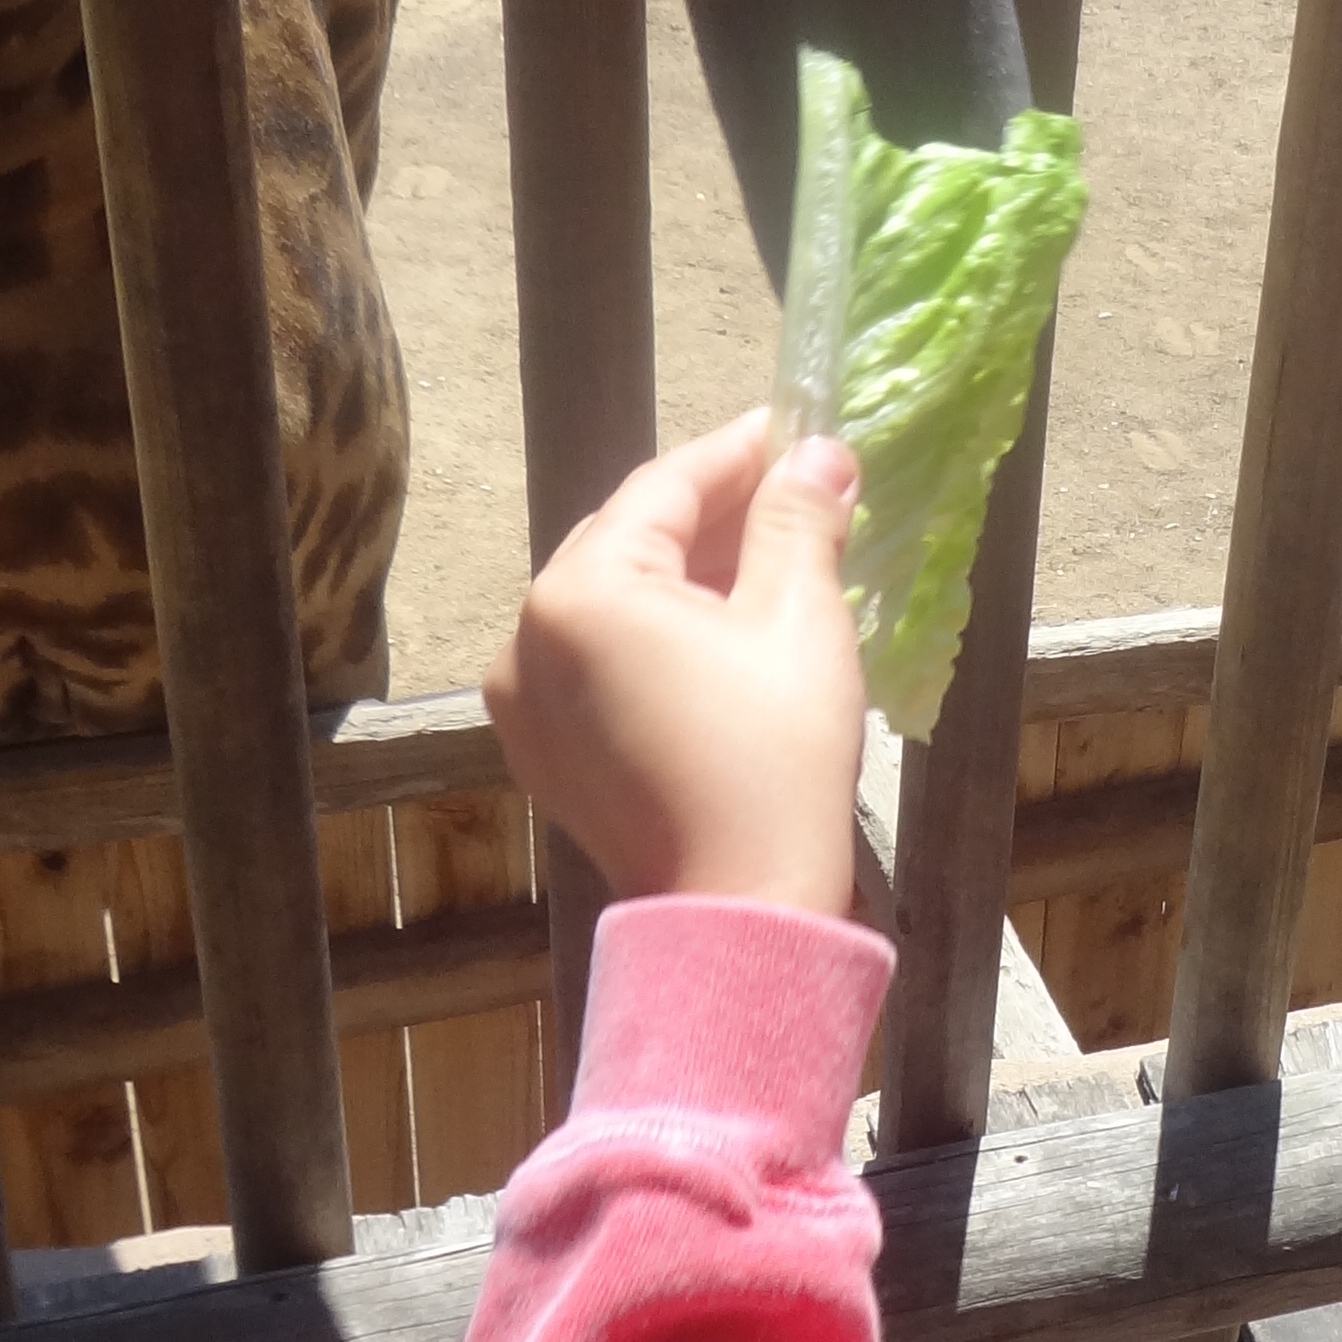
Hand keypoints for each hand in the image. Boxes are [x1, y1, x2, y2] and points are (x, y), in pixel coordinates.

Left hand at [486, 410, 866, 918]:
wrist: (739, 911)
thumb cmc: (772, 760)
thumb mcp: (800, 622)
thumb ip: (797, 522)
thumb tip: (818, 454)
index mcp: (579, 592)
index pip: (662, 489)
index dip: (736, 454)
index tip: (793, 429)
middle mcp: (527, 637)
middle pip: (627, 543)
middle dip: (710, 516)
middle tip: (790, 493)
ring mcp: (524, 701)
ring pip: (612, 605)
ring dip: (686, 578)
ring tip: (769, 561)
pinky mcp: (543, 751)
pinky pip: (598, 666)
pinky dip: (655, 640)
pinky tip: (723, 635)